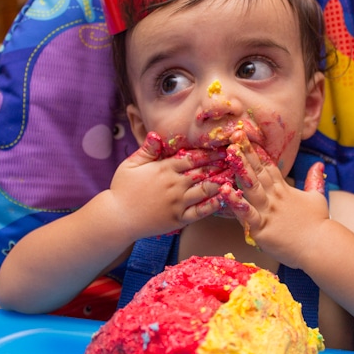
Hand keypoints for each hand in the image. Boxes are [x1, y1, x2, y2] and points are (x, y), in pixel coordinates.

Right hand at [109, 132, 226, 238]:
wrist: (117, 218)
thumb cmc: (122, 189)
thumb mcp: (130, 165)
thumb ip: (146, 150)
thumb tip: (156, 134)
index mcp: (164, 169)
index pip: (192, 157)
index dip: (209, 152)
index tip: (221, 147)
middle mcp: (174, 184)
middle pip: (203, 172)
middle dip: (220, 164)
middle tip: (236, 158)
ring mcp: (178, 202)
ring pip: (206, 190)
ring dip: (222, 181)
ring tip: (235, 175)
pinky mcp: (179, 219)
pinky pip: (201, 211)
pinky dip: (214, 204)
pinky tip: (224, 197)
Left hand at [220, 130, 329, 266]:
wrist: (321, 247)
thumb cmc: (319, 225)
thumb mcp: (317, 198)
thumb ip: (314, 180)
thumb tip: (319, 164)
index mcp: (284, 191)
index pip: (269, 167)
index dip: (257, 152)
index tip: (247, 137)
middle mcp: (274, 198)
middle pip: (258, 172)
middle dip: (246, 153)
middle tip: (235, 135)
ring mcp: (267, 212)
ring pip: (251, 187)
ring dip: (240, 170)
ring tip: (230, 154)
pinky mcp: (262, 229)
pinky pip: (246, 214)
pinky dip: (236, 203)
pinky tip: (226, 191)